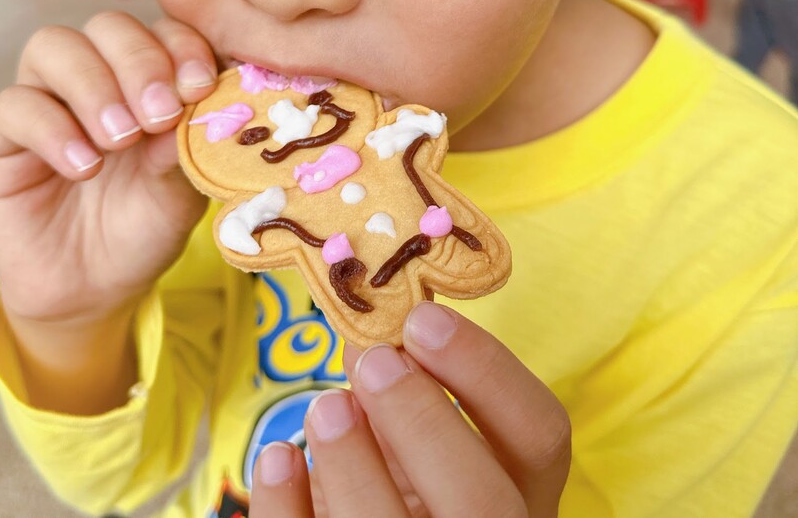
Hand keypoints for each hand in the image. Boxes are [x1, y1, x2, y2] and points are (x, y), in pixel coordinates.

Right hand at [0, 13, 217, 324]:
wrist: (97, 287)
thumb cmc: (145, 225)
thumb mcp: (181, 188)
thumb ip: (185, 143)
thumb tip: (197, 103)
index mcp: (150, 78)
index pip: (163, 31)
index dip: (183, 48)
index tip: (200, 86)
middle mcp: (98, 77)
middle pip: (108, 27)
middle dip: (140, 63)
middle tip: (160, 114)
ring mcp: (46, 100)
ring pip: (54, 47)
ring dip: (94, 88)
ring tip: (121, 140)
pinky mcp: (0, 137)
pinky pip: (14, 106)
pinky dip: (52, 130)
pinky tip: (84, 166)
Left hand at [249, 302, 570, 517]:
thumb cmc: (411, 479)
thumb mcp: (425, 439)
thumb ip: (407, 386)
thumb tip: (368, 326)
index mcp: (519, 491)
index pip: (540, 434)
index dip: (487, 371)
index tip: (422, 319)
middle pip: (481, 500)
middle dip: (422, 419)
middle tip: (374, 360)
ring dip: (353, 460)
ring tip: (324, 406)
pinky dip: (286, 505)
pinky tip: (278, 456)